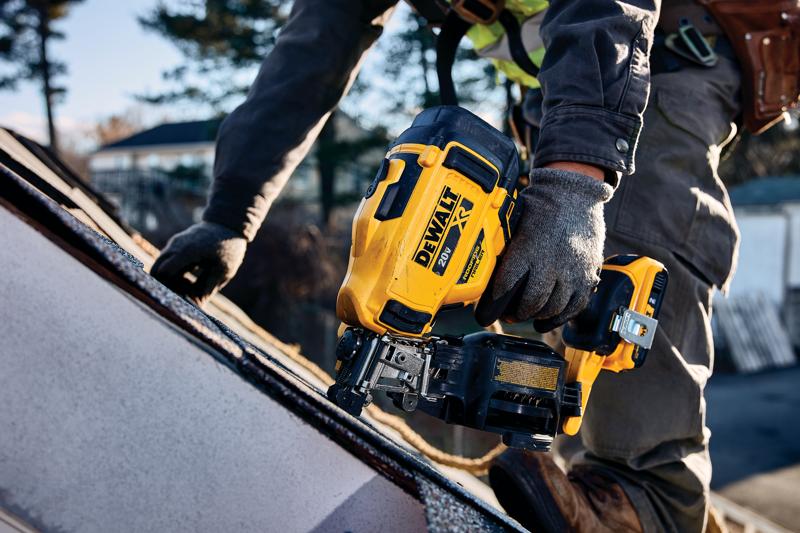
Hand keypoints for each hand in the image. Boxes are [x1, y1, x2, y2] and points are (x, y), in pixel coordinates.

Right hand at [150, 222, 246, 306]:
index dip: (166, 289)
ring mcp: (173, 245)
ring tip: (189, 289)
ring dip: (168, 282)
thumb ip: (207, 288)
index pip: (164, 271)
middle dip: (163, 287)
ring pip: (159, 268)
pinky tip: (188, 282)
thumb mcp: (223, 271)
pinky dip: (172, 276)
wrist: (227, 224)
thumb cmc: (228, 249)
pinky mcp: (173, 247)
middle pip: (156, 271)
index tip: (175, 303)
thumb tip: (194, 308)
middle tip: (179, 299)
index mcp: (188, 251)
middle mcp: (176, 246)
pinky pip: (165, 264)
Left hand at [476, 166, 612, 330]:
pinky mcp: (588, 274)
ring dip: (538, 316)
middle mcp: (552, 262)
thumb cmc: (542, 206)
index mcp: (529, 247)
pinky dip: (561, 317)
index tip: (488, 309)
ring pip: (553, 307)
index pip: (507, 283)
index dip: (497, 300)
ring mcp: (573, 270)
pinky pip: (575, 306)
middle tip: (509, 316)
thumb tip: (486, 265)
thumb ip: (506, 245)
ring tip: (527, 316)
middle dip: (518, 313)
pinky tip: (549, 320)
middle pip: (532, 301)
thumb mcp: (517, 221)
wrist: (576, 195)